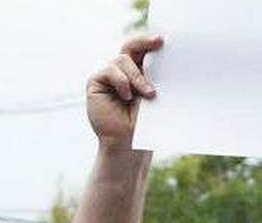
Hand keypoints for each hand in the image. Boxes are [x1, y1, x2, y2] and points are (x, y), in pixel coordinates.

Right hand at [87, 34, 162, 148]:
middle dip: (144, 42)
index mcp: (139, 73)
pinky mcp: (96, 82)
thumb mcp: (155, 94)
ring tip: (149, 94)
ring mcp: (109, 76)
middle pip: (131, 46)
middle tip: (159, 41)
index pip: (143, 51)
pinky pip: (110, 71)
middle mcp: (123, 72)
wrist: (130, 142)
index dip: (151, 42)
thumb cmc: (147, 122)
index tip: (164, 39)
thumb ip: (154, 75)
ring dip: (137, 76)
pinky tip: (127, 96)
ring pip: (122, 60)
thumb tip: (165, 54)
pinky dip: (122, 82)